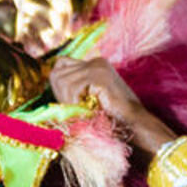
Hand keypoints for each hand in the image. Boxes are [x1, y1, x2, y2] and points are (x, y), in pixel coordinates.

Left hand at [50, 56, 175, 153]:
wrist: (135, 126)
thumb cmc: (112, 118)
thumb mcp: (89, 99)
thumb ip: (73, 89)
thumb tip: (51, 82)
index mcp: (94, 64)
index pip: (60, 65)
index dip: (59, 85)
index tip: (69, 103)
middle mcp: (96, 61)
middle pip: (57, 71)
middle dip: (60, 94)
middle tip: (75, 109)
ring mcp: (98, 66)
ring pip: (62, 80)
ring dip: (68, 101)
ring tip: (84, 111)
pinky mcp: (99, 75)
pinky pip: (72, 87)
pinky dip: (74, 103)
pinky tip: (88, 110)